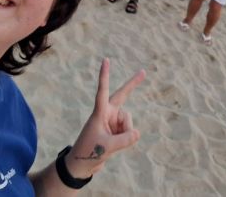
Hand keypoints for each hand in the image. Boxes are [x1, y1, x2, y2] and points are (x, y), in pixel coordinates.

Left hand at [67, 58, 144, 177]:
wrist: (81, 166)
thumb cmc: (88, 153)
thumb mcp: (107, 147)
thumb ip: (125, 139)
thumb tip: (138, 133)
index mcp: (100, 112)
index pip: (103, 90)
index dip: (105, 75)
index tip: (106, 59)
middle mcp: (107, 113)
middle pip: (122, 95)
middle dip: (133, 84)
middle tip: (144, 72)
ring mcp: (112, 121)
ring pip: (129, 122)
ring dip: (125, 134)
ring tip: (112, 144)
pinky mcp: (116, 130)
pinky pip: (129, 132)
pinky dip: (126, 139)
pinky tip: (115, 146)